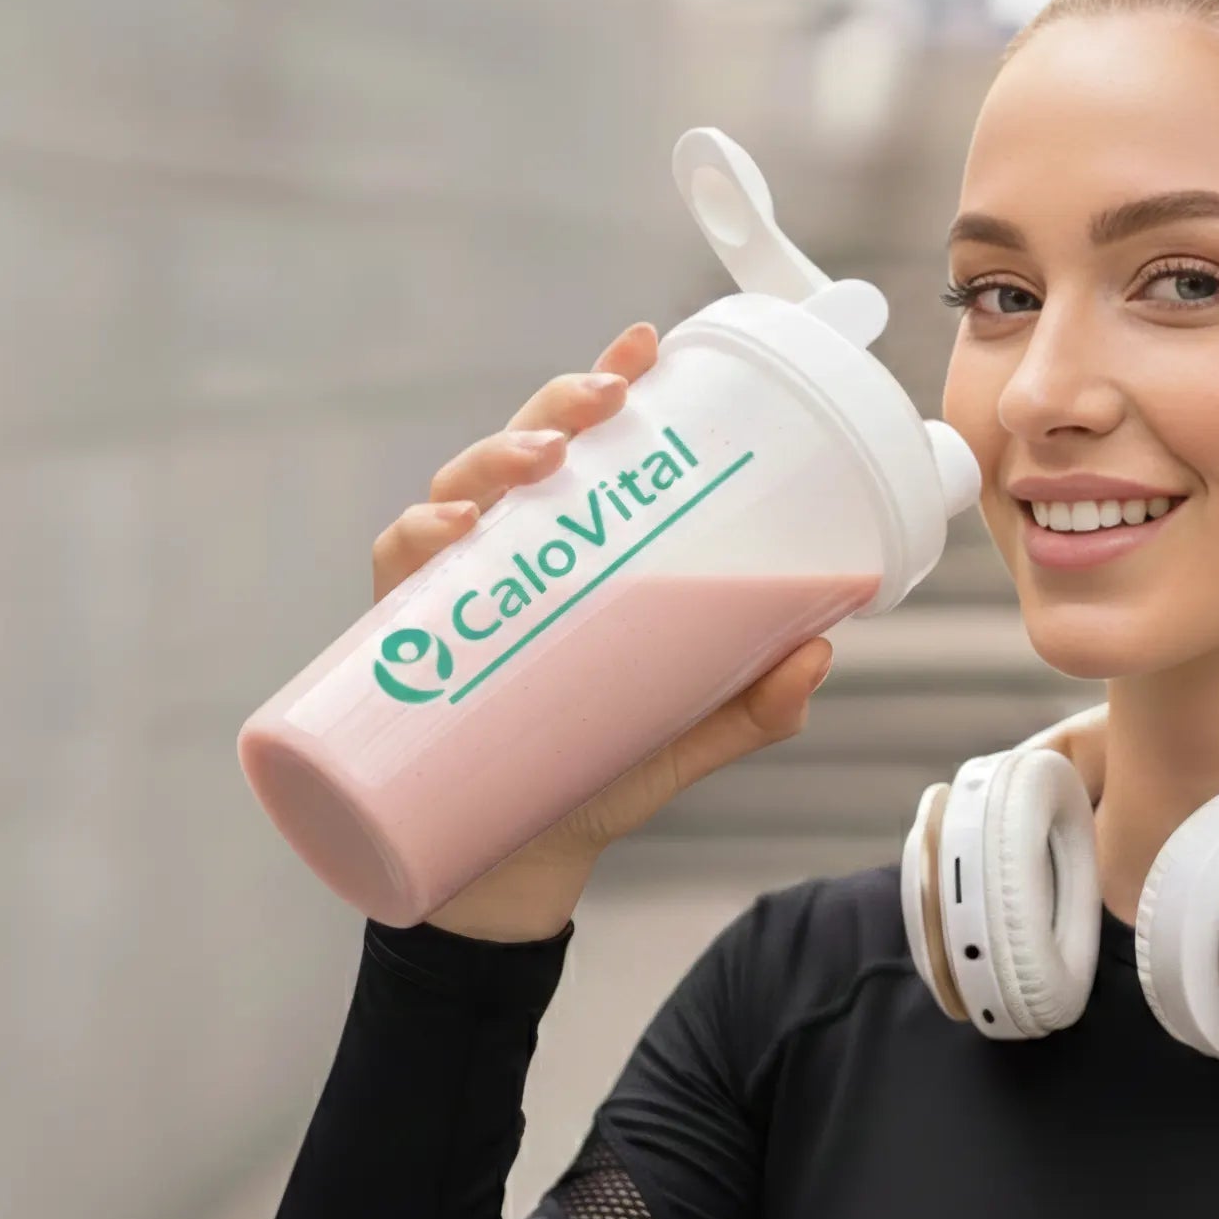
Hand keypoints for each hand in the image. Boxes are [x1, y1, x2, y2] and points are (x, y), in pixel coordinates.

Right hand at [364, 321, 836, 942]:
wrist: (514, 873)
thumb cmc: (593, 778)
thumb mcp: (686, 736)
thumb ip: (753, 704)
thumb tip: (818, 652)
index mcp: (566, 552)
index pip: (581, 447)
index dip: (605, 382)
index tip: (645, 344)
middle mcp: (502, 557)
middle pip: (519, 450)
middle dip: (557, 406)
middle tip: (605, 400)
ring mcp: (450, 595)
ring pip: (456, 490)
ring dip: (494, 457)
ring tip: (542, 462)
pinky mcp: (406, 643)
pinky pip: (400, 571)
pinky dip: (419, 538)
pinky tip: (451, 531)